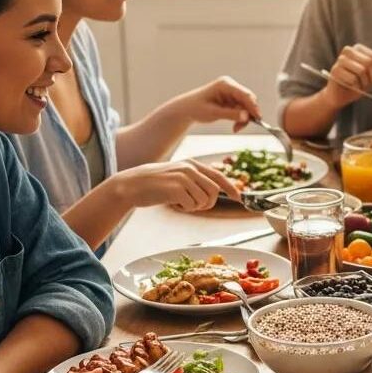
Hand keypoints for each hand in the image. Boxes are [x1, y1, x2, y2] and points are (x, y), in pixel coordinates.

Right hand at [115, 159, 240, 210]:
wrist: (132, 185)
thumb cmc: (156, 184)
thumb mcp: (178, 176)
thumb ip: (196, 180)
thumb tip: (215, 192)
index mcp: (192, 164)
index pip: (218, 175)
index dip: (231, 187)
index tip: (239, 197)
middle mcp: (190, 168)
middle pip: (214, 191)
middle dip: (208, 203)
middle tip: (192, 206)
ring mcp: (183, 177)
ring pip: (204, 200)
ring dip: (195, 207)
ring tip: (180, 202)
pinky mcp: (176, 188)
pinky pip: (192, 205)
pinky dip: (185, 208)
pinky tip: (174, 203)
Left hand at [174, 76, 260, 132]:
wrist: (187, 110)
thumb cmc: (196, 108)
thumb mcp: (213, 113)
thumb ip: (230, 114)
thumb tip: (246, 116)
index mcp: (225, 84)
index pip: (244, 94)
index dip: (253, 106)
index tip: (257, 118)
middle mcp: (230, 86)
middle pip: (248, 100)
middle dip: (248, 114)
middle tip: (242, 127)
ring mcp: (232, 93)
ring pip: (246, 107)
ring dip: (243, 119)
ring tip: (236, 128)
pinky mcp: (232, 101)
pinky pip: (242, 110)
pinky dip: (240, 119)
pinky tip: (235, 126)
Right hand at [322, 44, 371, 107]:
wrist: (340, 96)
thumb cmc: (357, 83)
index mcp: (358, 48)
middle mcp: (348, 50)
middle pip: (369, 62)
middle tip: (369, 84)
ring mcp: (340, 60)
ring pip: (361, 70)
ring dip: (364, 82)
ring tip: (360, 85)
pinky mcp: (335, 70)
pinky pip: (353, 79)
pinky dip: (356, 86)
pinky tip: (351, 86)